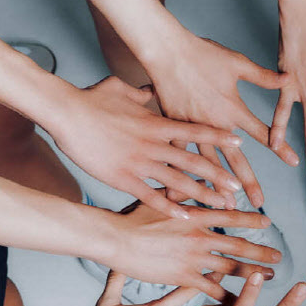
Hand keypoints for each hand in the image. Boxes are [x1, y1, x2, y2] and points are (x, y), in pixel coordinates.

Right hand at [48, 76, 244, 216]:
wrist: (66, 112)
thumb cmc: (91, 98)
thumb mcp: (121, 88)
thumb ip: (141, 93)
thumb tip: (150, 90)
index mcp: (156, 123)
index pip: (195, 130)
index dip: (219, 136)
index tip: (239, 141)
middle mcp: (153, 144)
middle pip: (193, 161)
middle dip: (218, 175)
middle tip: (239, 187)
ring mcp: (139, 162)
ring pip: (178, 181)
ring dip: (201, 195)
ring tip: (220, 206)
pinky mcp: (122, 177)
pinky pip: (151, 196)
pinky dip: (169, 207)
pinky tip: (185, 217)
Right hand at [107, 198, 281, 299]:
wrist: (116, 239)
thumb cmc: (133, 218)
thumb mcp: (160, 197)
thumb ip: (180, 190)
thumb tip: (190, 177)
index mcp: (196, 216)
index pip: (231, 216)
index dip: (251, 219)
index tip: (267, 222)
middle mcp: (200, 237)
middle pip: (238, 245)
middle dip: (261, 252)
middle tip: (278, 257)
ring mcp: (193, 258)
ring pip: (231, 267)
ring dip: (252, 273)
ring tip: (268, 278)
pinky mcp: (183, 277)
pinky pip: (211, 289)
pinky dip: (226, 296)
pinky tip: (239, 302)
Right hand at [145, 34, 298, 208]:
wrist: (166, 50)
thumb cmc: (202, 53)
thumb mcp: (238, 62)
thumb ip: (264, 77)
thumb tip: (290, 79)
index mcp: (232, 108)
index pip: (263, 133)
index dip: (281, 148)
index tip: (294, 163)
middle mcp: (215, 123)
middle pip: (236, 158)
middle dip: (248, 181)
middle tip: (259, 202)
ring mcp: (193, 128)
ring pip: (207, 163)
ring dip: (217, 184)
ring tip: (226, 204)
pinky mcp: (173, 127)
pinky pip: (180, 156)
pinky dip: (183, 174)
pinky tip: (186, 190)